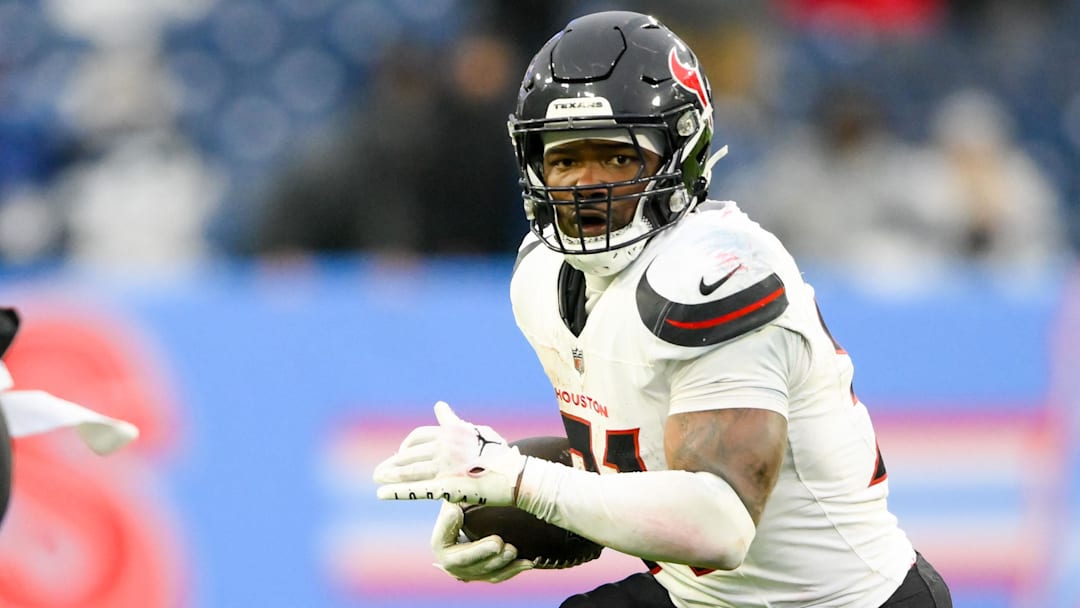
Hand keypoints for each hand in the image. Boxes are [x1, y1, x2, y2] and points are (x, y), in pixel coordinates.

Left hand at [373, 401, 526, 505]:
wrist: (514, 475)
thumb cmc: (498, 453)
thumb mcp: (476, 431)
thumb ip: (454, 421)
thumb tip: (439, 405)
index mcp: (451, 433)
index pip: (419, 436)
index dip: (407, 445)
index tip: (401, 453)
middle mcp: (445, 446)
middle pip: (410, 454)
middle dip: (393, 462)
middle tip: (379, 471)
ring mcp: (445, 466)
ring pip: (409, 470)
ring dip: (389, 475)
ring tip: (377, 479)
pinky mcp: (446, 485)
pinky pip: (416, 489)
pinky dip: (396, 492)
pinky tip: (382, 495)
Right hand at [430, 501, 534, 582]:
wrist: (482, 517)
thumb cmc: (468, 502)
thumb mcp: (458, 496)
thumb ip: (454, 493)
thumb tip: (454, 497)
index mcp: (441, 541)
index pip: (441, 540)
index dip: (447, 528)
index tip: (458, 514)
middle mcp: (450, 561)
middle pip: (464, 562)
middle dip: (482, 553)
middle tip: (498, 542)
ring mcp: (470, 572)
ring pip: (485, 572)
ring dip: (500, 563)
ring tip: (513, 550)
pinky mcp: (488, 575)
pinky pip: (500, 576)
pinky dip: (514, 569)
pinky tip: (528, 562)